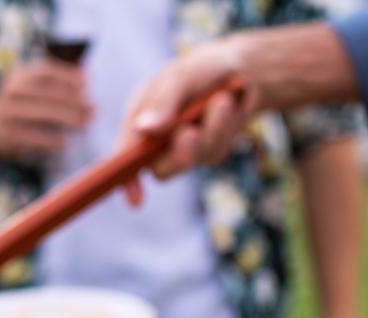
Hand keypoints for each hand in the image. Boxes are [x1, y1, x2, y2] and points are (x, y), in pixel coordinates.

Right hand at [0, 59, 90, 160]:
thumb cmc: (12, 108)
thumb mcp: (23, 89)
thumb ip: (49, 84)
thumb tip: (84, 79)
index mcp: (16, 77)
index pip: (45, 70)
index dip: (68, 75)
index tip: (87, 83)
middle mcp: (10, 92)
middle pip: (48, 93)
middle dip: (75, 101)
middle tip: (93, 109)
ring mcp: (6, 114)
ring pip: (43, 114)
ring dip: (68, 118)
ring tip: (85, 123)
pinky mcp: (5, 136)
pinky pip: (32, 137)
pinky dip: (50, 141)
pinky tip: (64, 143)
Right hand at [122, 39, 257, 182]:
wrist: (241, 70)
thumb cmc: (202, 69)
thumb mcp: (182, 77)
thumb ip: (164, 102)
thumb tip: (144, 128)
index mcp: (140, 114)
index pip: (126, 153)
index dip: (127, 178)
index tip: (136, 198)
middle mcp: (157, 136)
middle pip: (160, 168)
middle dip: (180, 152)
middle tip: (191, 132)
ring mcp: (183, 146)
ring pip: (193, 159)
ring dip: (211, 131)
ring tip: (222, 100)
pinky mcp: (207, 150)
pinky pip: (215, 152)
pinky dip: (225, 129)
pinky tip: (229, 107)